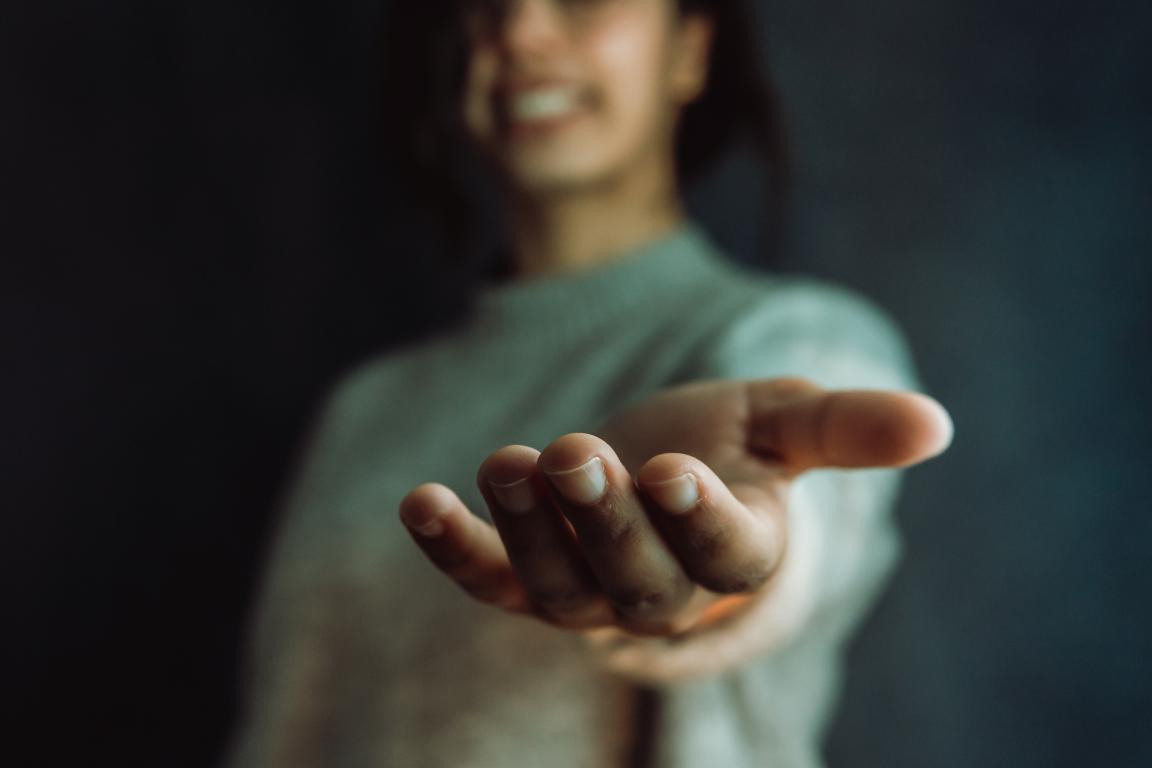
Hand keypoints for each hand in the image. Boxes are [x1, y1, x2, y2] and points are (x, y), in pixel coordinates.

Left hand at [398, 377, 952, 636]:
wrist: (652, 477)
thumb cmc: (728, 448)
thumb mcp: (783, 423)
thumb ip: (849, 427)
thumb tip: (938, 424)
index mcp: (735, 551)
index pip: (726, 554)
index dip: (701, 520)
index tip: (677, 471)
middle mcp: (662, 588)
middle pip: (636, 580)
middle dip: (605, 524)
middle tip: (578, 456)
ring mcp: (587, 591)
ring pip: (557, 585)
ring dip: (526, 529)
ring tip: (509, 463)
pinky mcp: (523, 577)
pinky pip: (486, 579)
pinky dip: (452, 548)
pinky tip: (418, 502)